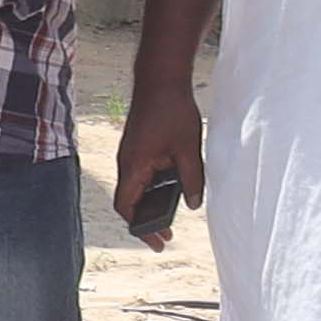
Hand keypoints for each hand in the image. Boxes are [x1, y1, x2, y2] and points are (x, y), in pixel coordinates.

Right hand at [111, 76, 203, 242]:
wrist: (160, 79)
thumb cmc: (172, 110)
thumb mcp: (188, 149)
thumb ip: (192, 180)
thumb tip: (193, 205)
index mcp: (134, 166)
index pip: (127, 207)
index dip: (140, 227)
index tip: (157, 242)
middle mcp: (127, 163)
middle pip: (129, 202)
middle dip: (146, 221)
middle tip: (166, 236)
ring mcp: (131, 155)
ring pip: (136, 188)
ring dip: (150, 203)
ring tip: (170, 216)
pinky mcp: (138, 147)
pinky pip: (142, 174)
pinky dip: (153, 188)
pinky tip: (171, 189)